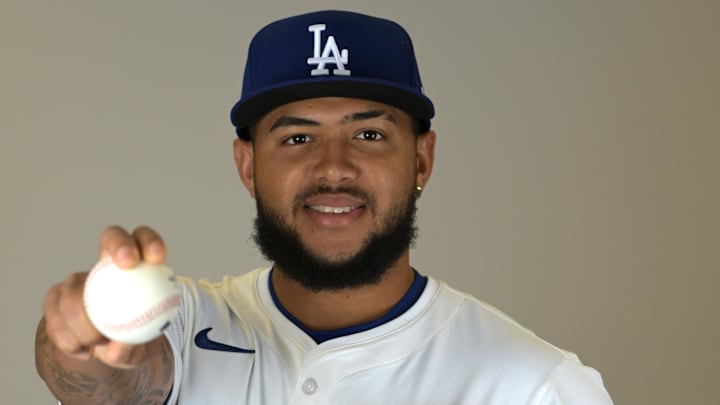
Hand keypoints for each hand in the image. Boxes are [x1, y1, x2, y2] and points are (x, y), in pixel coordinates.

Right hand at [41, 225, 166, 367]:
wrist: (104, 350)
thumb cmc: (131, 342)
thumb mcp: (139, 351)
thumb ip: (132, 348)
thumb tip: (116, 348)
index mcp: (137, 267)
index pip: (144, 240)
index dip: (149, 241)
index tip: (156, 258)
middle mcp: (106, 265)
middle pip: (112, 237)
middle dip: (120, 244)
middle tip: (128, 264)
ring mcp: (78, 279)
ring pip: (76, 289)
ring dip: (84, 322)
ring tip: (98, 342)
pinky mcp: (55, 297)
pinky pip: (55, 315)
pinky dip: (68, 338)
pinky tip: (83, 350)